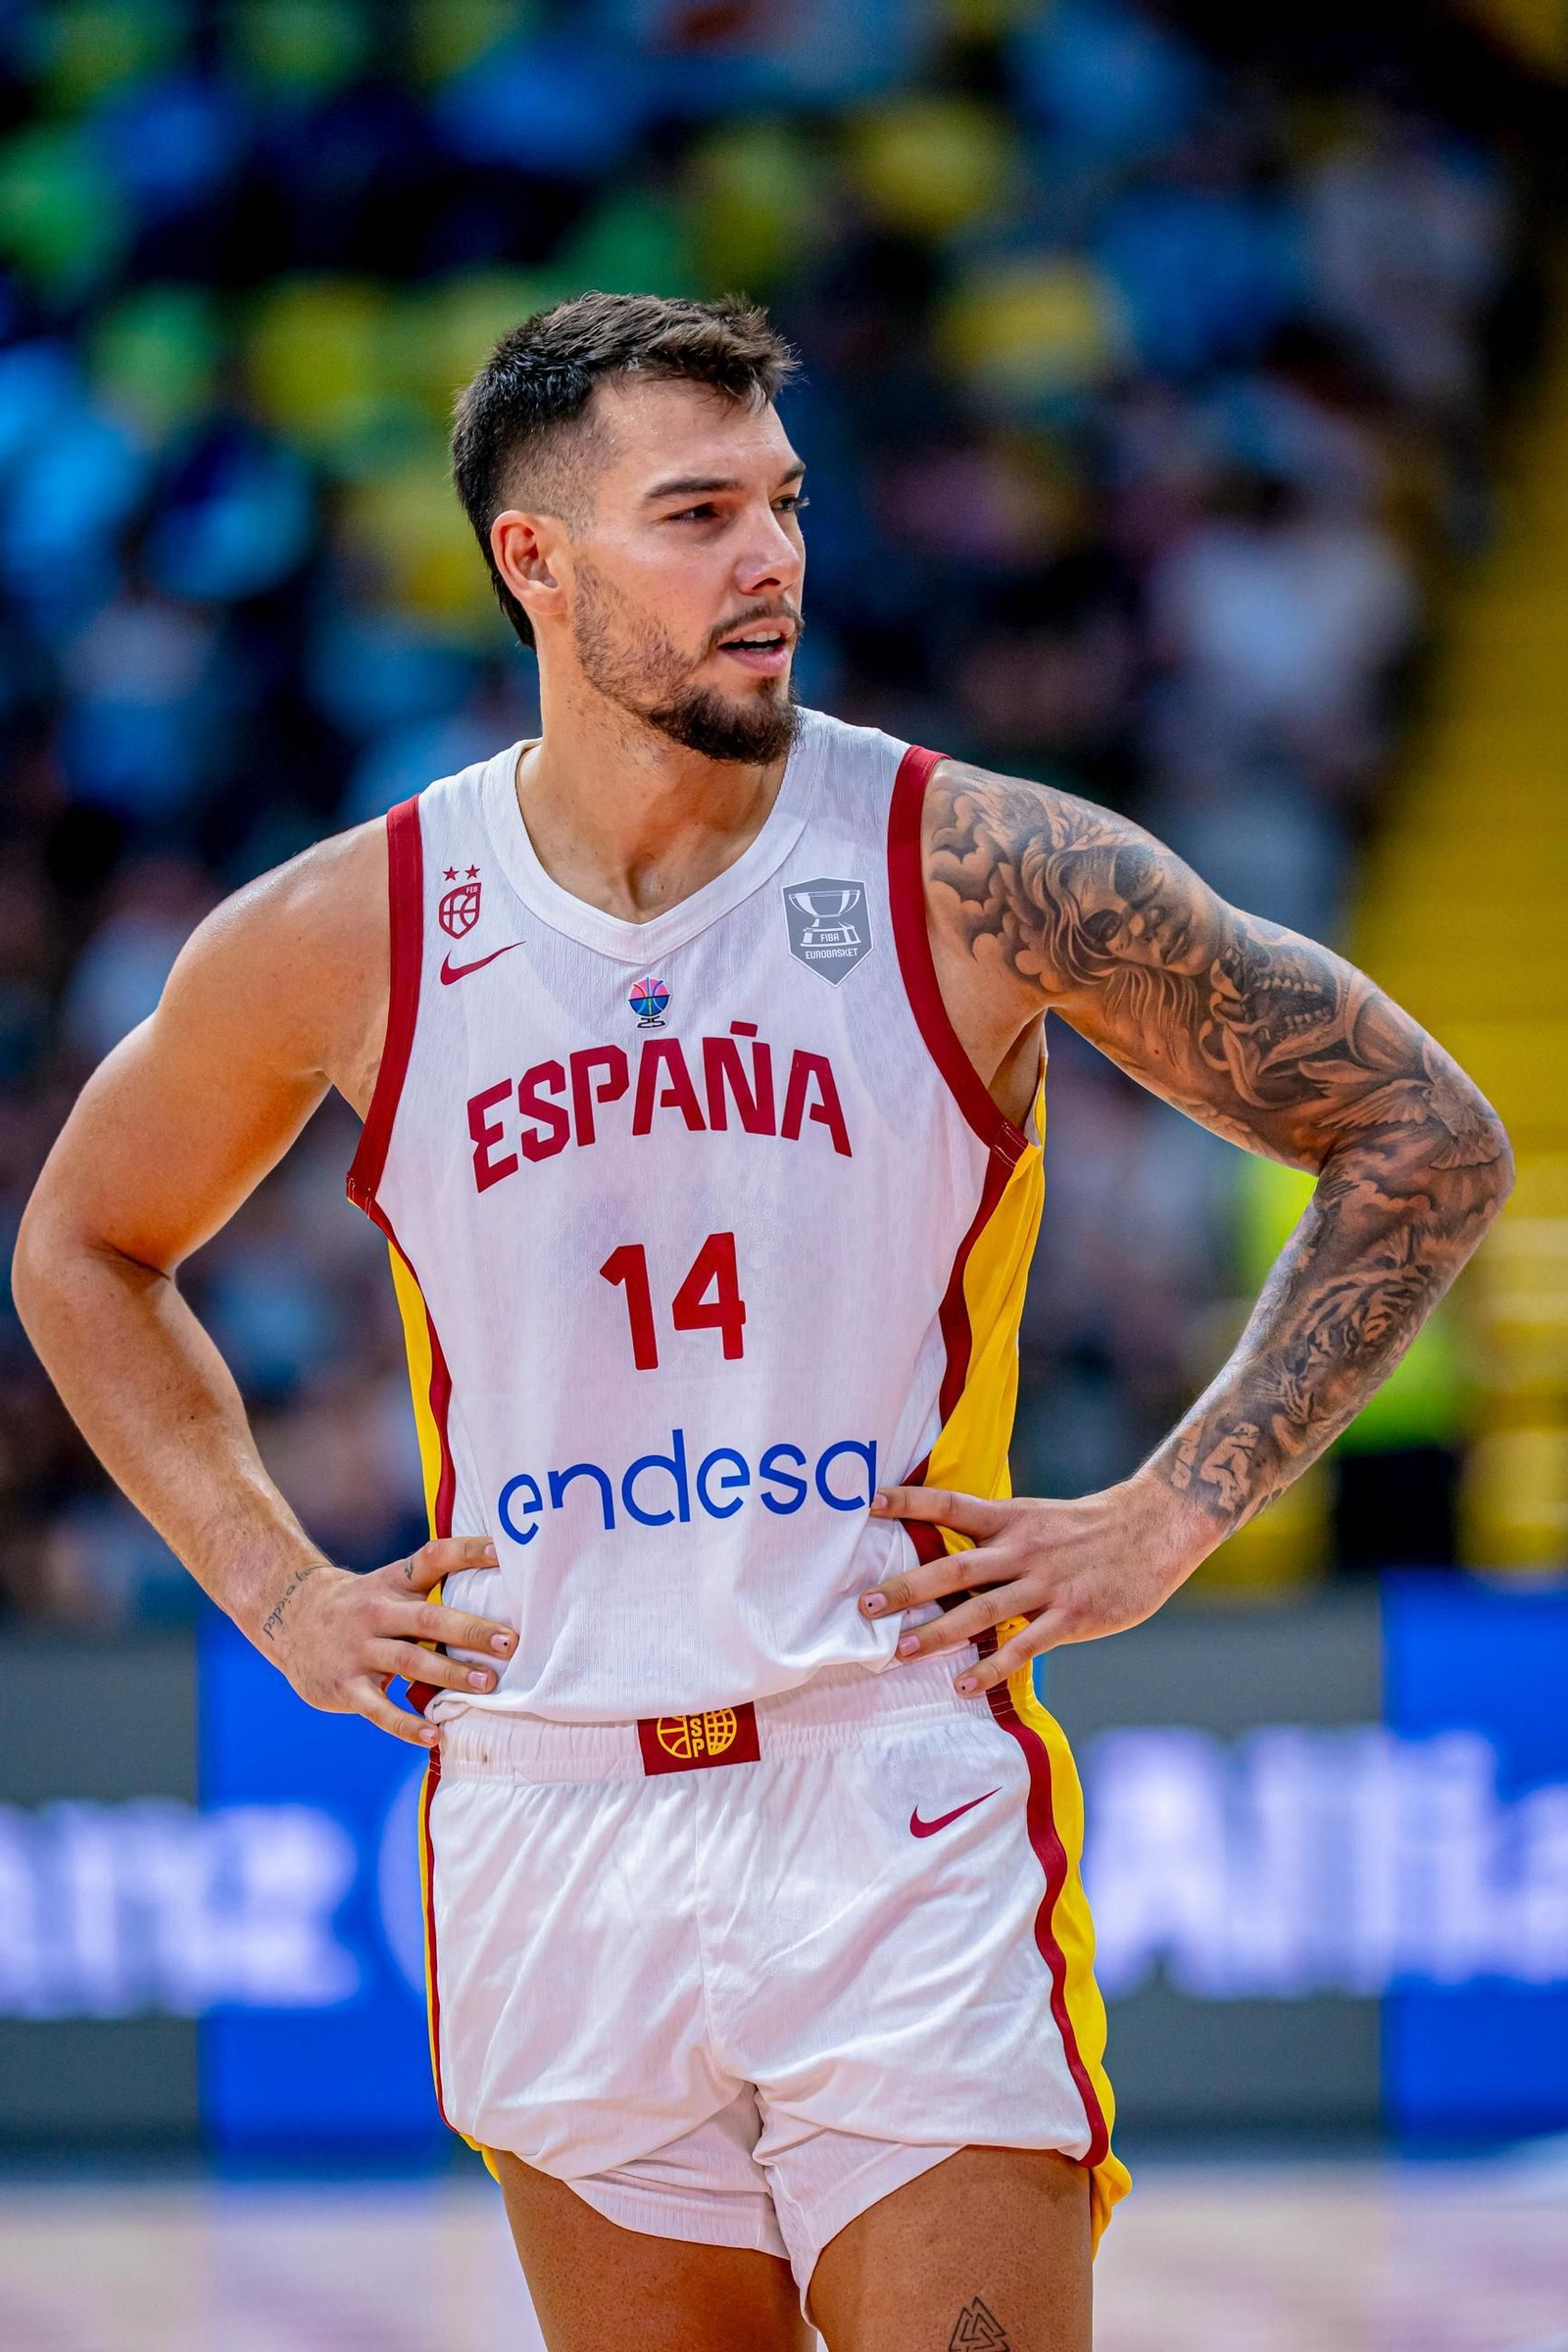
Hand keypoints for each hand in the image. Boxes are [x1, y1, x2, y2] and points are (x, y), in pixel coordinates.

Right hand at [255, 1535, 515, 1746]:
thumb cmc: (362, 1605)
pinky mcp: (344, 1686)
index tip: (503, 1552)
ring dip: (449, 1674)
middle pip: (428, 1619)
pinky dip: (406, 1724)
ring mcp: (359, 1650)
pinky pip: (379, 1709)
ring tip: (486, 1684)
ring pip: (409, 1661)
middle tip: (509, 1642)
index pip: (433, 1558)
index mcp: (394, 1583)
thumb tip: (500, 1598)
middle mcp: (378, 1612)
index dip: (468, 1552)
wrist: (289, 1616)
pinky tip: (434, 1735)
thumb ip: (433, 1590)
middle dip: (471, 1631)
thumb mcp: (390, 1585)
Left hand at [858, 1474, 1205, 1696]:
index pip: (950, 1505)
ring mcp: (1046, 1584)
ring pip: (982, 1612)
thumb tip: (951, 1559)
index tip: (870, 1501)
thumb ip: (998, 1537)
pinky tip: (963, 1685)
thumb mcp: (1039, 1518)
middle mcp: (1022, 1549)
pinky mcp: (1071, 1616)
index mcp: (1010, 1519)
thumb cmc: (1090, 1528)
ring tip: (900, 1651)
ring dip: (938, 1633)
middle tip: (865, 1604)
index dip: (910, 1502)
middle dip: (907, 1587)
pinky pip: (1024, 1645)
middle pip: (955, 1568)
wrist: (1155, 1529)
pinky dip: (991, 1666)